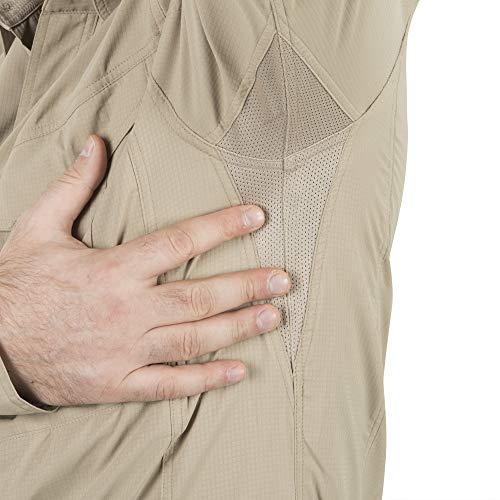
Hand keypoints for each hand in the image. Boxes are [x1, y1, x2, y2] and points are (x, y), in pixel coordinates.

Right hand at [0, 136, 289, 406]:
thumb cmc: (17, 284)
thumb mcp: (38, 227)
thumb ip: (73, 186)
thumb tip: (94, 143)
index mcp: (112, 268)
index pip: (179, 242)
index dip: (222, 227)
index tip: (256, 218)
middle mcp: (126, 309)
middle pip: (198, 295)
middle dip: (246, 285)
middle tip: (283, 280)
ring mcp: (125, 349)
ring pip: (193, 339)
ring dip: (238, 328)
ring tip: (274, 318)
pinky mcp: (118, 382)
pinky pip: (169, 383)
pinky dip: (205, 380)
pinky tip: (239, 372)